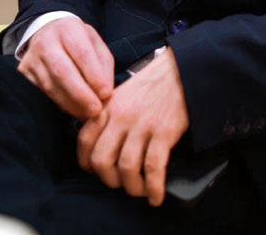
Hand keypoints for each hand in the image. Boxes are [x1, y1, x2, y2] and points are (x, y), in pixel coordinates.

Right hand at [17, 16, 113, 119]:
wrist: (46, 33)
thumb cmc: (76, 41)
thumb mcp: (93, 42)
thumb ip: (103, 64)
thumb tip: (105, 92)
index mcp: (68, 28)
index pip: (82, 54)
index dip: (94, 76)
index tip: (106, 94)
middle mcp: (46, 41)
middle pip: (62, 71)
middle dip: (81, 94)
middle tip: (96, 110)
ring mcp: (32, 57)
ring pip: (50, 86)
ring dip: (71, 104)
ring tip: (86, 114)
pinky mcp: (23, 73)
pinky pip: (42, 93)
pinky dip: (59, 104)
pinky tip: (71, 110)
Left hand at [77, 47, 188, 205]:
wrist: (181, 70)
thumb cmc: (151, 85)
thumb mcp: (122, 94)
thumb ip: (107, 115)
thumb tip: (100, 144)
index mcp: (107, 107)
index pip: (84, 141)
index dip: (88, 163)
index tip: (98, 171)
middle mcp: (120, 117)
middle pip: (102, 160)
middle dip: (109, 180)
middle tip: (120, 182)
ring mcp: (142, 125)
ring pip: (126, 168)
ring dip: (132, 187)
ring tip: (140, 190)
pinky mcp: (163, 132)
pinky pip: (153, 168)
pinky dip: (153, 188)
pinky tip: (155, 196)